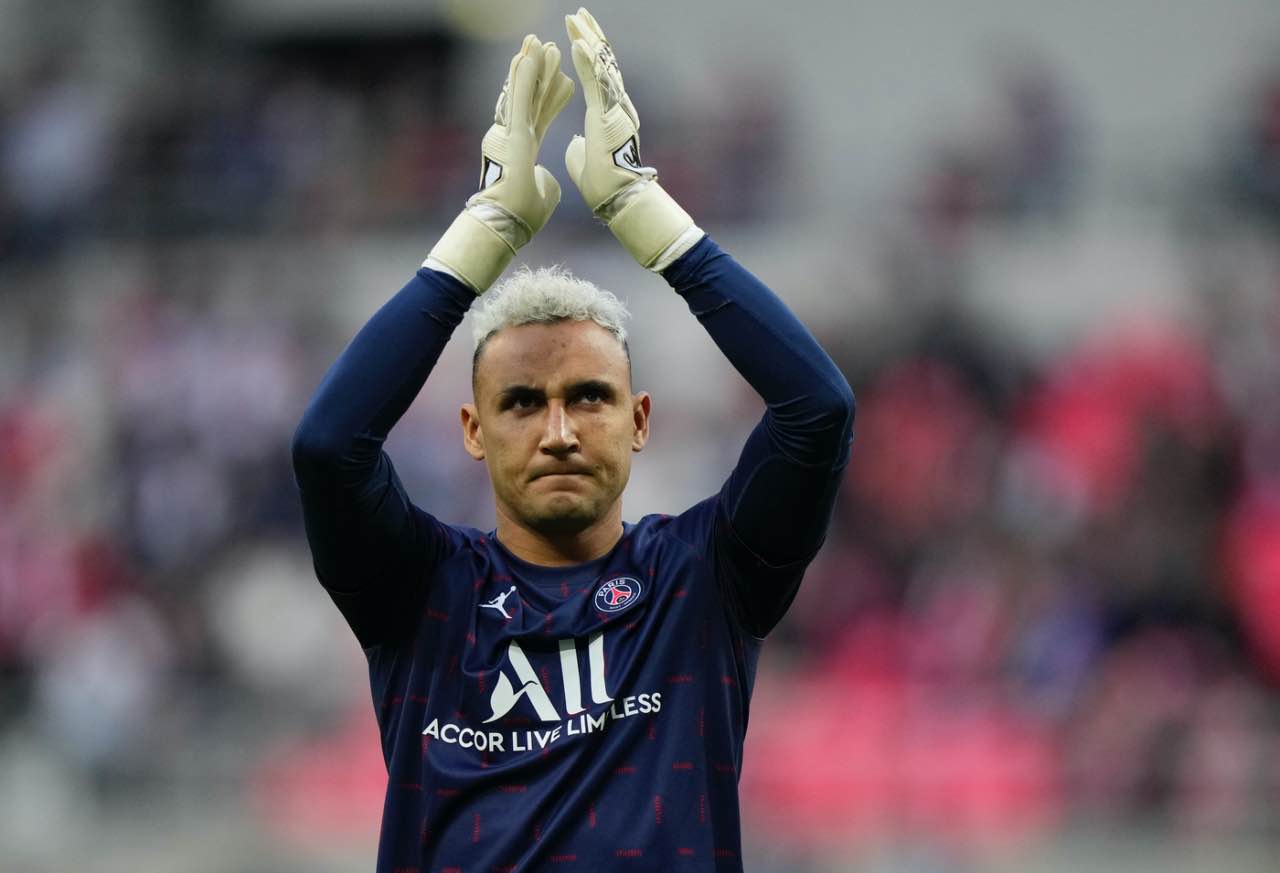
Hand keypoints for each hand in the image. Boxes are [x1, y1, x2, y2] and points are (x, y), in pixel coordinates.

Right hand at [426, 35, 573, 292]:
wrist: (506, 224)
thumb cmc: (521, 216)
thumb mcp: (543, 195)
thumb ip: (546, 182)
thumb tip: (548, 179)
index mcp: (523, 149)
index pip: (540, 116)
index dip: (550, 97)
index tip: (562, 79)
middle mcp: (513, 136)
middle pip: (531, 98)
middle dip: (540, 73)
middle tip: (547, 47)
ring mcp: (510, 133)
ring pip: (523, 93)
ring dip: (531, 66)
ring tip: (538, 42)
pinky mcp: (511, 133)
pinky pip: (519, 99)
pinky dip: (524, 77)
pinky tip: (528, 56)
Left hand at [563, 8, 700, 270]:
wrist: (620, 201)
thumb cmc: (605, 188)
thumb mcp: (586, 164)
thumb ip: (582, 150)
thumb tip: (576, 145)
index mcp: (609, 117)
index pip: (598, 79)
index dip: (588, 55)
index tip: (578, 36)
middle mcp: (616, 107)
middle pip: (602, 64)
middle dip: (589, 36)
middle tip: (577, 15)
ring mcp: (614, 109)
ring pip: (600, 67)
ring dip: (587, 40)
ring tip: (574, 18)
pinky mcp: (608, 116)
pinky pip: (596, 82)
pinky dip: (586, 61)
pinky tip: (576, 41)